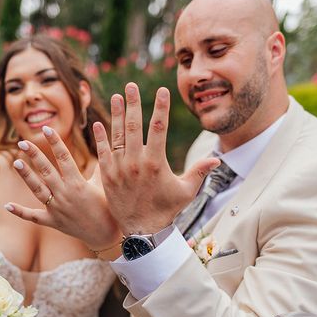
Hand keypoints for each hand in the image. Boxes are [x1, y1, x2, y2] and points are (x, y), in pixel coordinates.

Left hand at [5, 126, 122, 250]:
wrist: (105, 235)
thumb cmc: (107, 207)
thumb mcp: (104, 185)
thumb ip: (100, 165)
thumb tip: (104, 144)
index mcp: (78, 183)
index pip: (64, 157)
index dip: (55, 142)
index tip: (47, 129)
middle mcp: (65, 194)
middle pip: (46, 170)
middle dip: (35, 155)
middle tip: (24, 142)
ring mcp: (57, 209)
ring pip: (37, 189)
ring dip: (26, 176)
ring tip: (16, 163)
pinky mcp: (52, 222)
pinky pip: (33, 217)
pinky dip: (20, 212)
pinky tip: (6, 205)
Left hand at [93, 82, 219, 234]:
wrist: (142, 231)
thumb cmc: (166, 210)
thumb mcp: (186, 191)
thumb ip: (199, 171)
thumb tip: (217, 157)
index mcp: (156, 163)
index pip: (159, 128)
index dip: (160, 107)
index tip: (161, 90)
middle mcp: (136, 163)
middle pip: (135, 126)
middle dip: (134, 103)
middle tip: (132, 85)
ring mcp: (120, 169)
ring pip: (117, 135)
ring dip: (117, 114)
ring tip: (116, 96)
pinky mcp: (107, 176)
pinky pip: (103, 152)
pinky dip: (101, 137)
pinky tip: (99, 123)